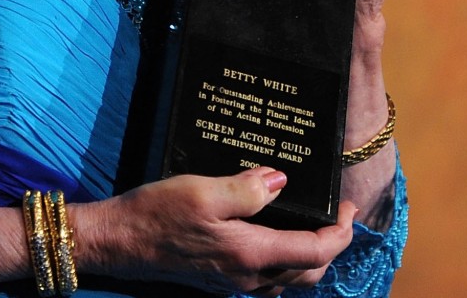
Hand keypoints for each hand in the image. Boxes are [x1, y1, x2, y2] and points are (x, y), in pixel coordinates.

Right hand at [73, 167, 357, 293]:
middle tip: (337, 216)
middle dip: (331, 247)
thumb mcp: (202, 190)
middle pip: (309, 272)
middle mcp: (248, 278)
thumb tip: (280, 181)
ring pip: (289, 278)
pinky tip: (274, 238)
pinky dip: (284, 261)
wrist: (118, 243)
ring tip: (312, 224)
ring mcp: (233, 284)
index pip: (315, 252)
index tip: (348, 207)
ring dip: (308, 256)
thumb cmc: (156, 214)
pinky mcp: (220, 280)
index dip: (340, 232)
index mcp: (250, 254)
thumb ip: (246, 188)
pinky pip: (267, 278)